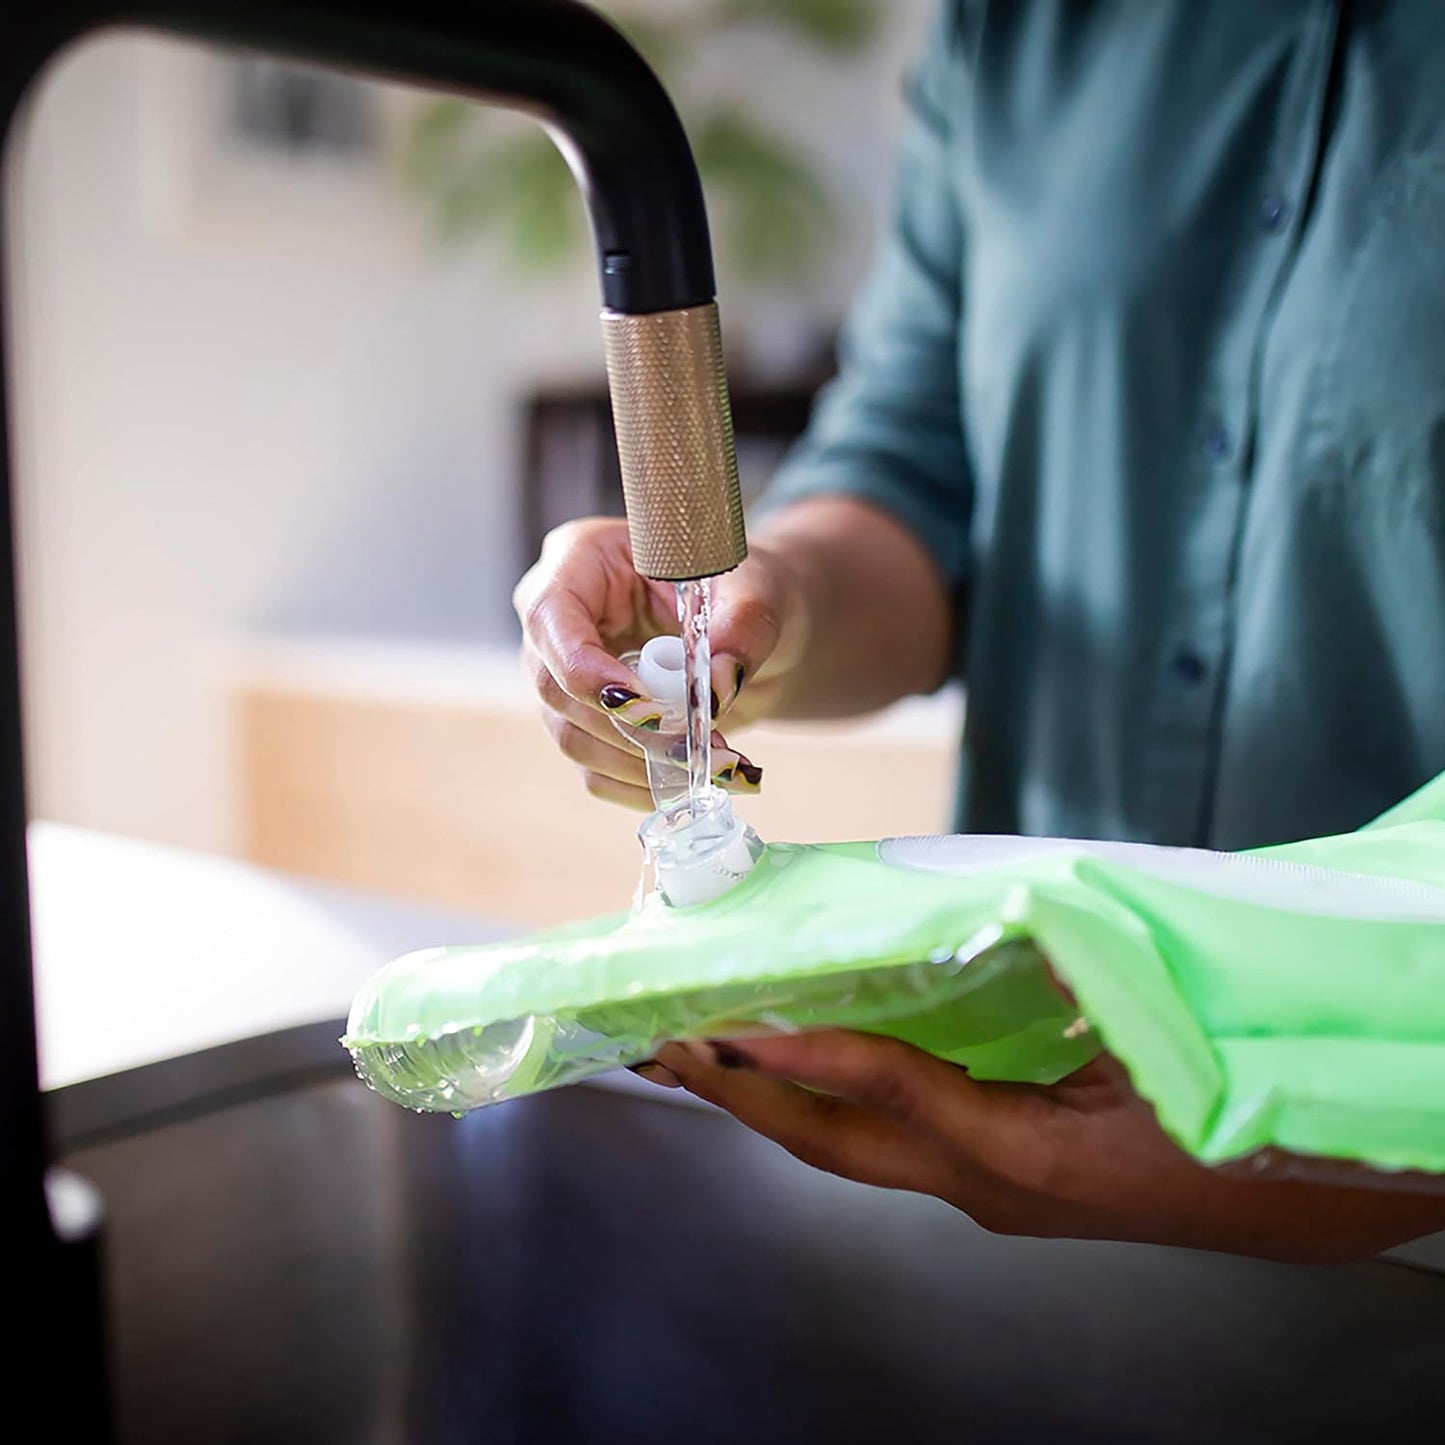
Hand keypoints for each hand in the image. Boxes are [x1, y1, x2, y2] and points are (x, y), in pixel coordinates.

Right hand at [513, 517, 808, 809]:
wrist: (748, 626)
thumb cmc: (742, 587)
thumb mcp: (755, 590)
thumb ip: (742, 630)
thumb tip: (717, 691)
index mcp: (582, 560)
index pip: (551, 616)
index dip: (585, 670)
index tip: (644, 709)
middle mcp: (558, 620)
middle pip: (556, 688)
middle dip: (628, 730)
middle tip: (698, 750)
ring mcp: (563, 676)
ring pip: (573, 736)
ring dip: (642, 764)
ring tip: (716, 766)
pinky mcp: (584, 722)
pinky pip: (594, 769)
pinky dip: (643, 785)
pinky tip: (691, 782)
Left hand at [647, 1031, 1444, 1262]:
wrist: (1315, 1185)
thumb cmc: (1232, 1121)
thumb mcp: (1130, 1062)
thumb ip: (1016, 1020)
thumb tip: (922, 965)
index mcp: (1014, 1160)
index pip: (875, 1102)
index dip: (790, 1060)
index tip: (712, 1024)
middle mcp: (982, 1179)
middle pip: (830, 1140)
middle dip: (737, 1093)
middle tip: (655, 1039)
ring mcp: (990, 1175)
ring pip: (855, 1136)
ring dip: (775, 1091)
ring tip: (705, 1037)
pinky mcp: (1005, 1152)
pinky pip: (898, 1121)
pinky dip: (839, 1084)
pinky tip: (811, 1044)